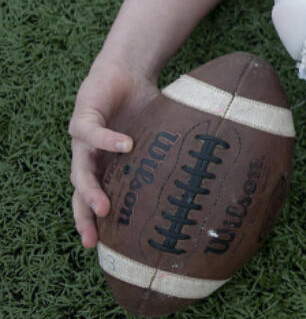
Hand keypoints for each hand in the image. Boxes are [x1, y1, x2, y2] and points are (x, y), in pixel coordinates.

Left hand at [68, 57, 159, 247]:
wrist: (126, 68)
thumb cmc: (144, 104)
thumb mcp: (158, 136)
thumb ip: (171, 155)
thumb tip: (212, 174)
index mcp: (106, 165)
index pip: (95, 200)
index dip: (97, 224)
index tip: (103, 250)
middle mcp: (90, 156)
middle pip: (80, 192)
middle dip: (85, 217)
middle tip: (94, 240)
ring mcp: (83, 138)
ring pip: (79, 170)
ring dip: (90, 189)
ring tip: (103, 206)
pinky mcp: (83, 116)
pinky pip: (92, 133)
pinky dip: (108, 141)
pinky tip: (127, 145)